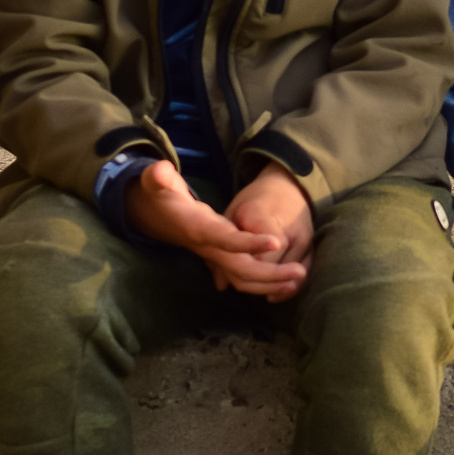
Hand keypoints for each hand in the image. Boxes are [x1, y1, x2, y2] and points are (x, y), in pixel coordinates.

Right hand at [125, 160, 307, 299]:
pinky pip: (243, 278)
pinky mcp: (221, 257)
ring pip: (243, 279)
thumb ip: (158, 178)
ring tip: (299, 278)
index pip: (225, 239)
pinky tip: (286, 282)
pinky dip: (264, 283)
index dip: (249, 243)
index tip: (277, 241)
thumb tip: (160, 171)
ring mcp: (215, 255)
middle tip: (300, 272)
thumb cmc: (159, 197)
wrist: (154, 216)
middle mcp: (208, 247)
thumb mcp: (154, 184)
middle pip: (239, 268)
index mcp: (198, 228)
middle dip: (269, 274)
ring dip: (271, 282)